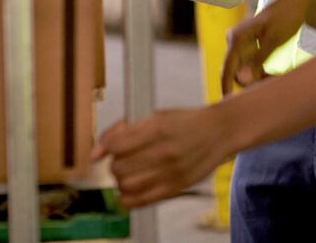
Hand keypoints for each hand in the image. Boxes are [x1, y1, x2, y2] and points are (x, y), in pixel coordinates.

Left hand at [93, 108, 233, 208]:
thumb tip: (96, 151)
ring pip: (125, 184)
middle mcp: (164, 150)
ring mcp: (170, 171)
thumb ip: (124, 129)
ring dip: (121, 179)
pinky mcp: (174, 187)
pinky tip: (130, 189)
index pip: (115, 144)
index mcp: (158, 127)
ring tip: (129, 171)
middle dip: (115, 163)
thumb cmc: (186, 122)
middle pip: (118, 166)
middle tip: (124, 158)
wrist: (219, 131)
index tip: (110, 147)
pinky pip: (139, 200)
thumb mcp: (156, 115)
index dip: (107, 146)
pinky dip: (127, 197)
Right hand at [221, 0, 311, 94]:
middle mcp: (234, 41)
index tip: (228, 104)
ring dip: (255, 81)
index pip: (227, 68)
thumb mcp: (273, 40)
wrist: (293, 5)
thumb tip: (243, 79)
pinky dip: (259, 75)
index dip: (226, 87)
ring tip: (273, 82)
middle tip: (266, 92)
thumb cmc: (284, 19)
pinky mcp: (248, 49)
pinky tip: (272, 78)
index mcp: (237, 37)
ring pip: (243, 72)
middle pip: (234, 72)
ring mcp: (241, 46)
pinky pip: (250, 68)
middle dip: (247, 85)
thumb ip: (257, 60)